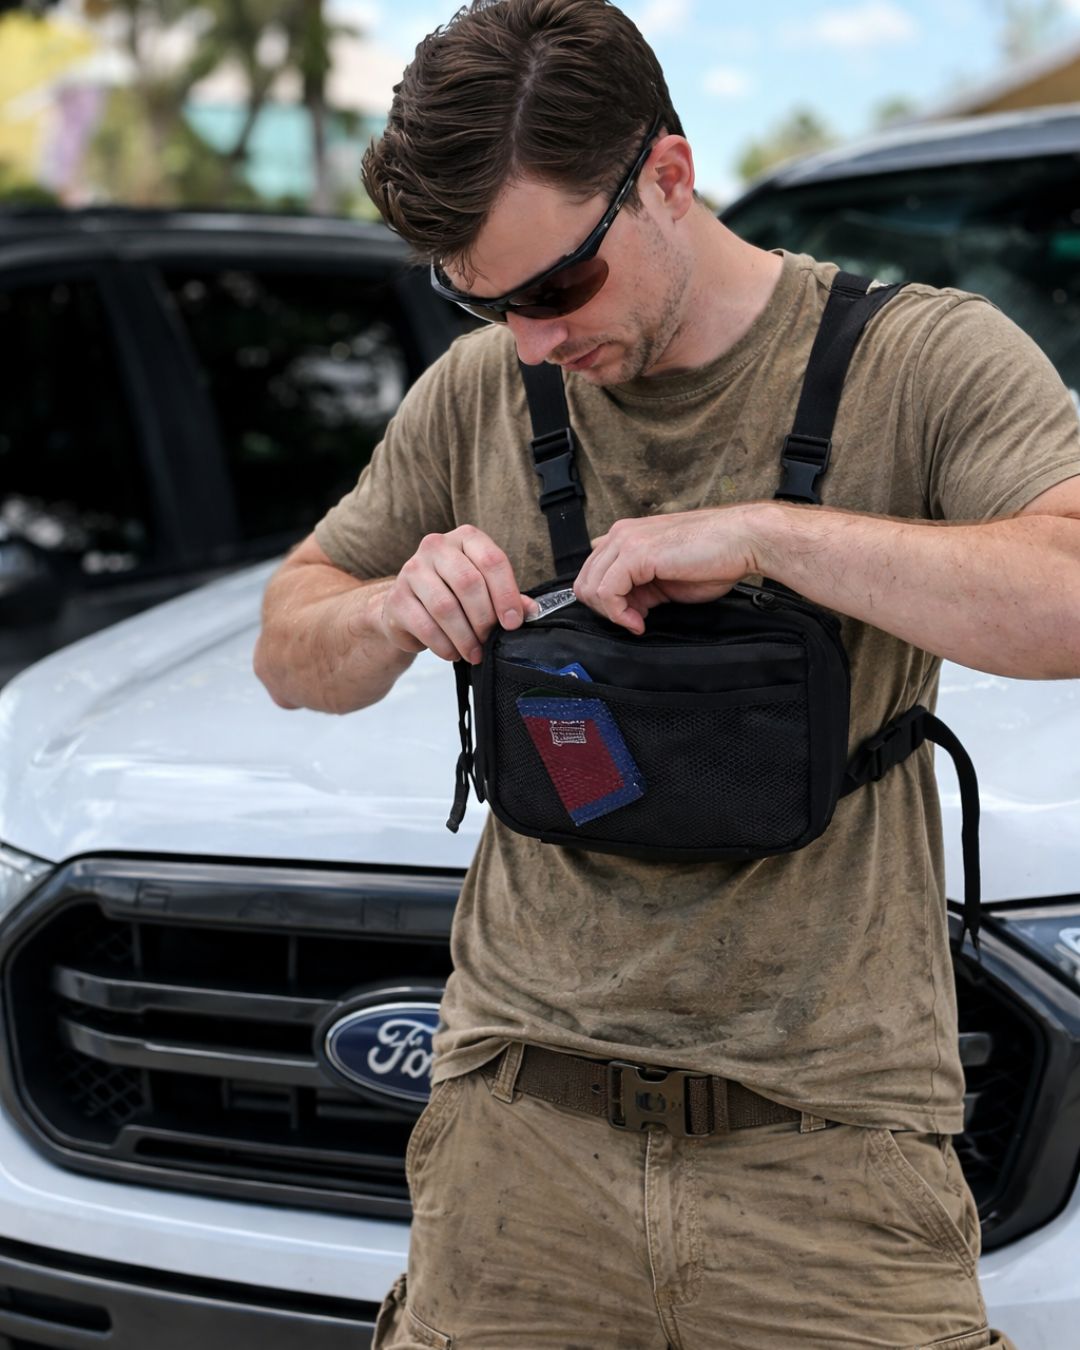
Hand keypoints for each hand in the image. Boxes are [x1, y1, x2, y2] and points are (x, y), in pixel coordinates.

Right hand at [381, 526, 535, 663]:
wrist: (408, 608)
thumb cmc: (454, 594)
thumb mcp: (484, 590)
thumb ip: (508, 597)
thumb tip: (532, 611)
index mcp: (465, 538)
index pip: (491, 560)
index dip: (506, 594)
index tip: (513, 623)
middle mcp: (436, 546)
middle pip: (468, 583)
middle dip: (484, 618)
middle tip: (490, 640)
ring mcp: (412, 570)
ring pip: (445, 607)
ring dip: (465, 637)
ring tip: (474, 653)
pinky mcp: (396, 598)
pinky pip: (425, 626)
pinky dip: (444, 645)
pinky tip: (453, 653)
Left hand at [573, 507, 762, 633]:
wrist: (742, 541)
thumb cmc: (714, 558)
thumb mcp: (665, 577)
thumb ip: (639, 587)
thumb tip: (624, 608)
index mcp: (626, 536)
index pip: (592, 573)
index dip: (606, 602)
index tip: (632, 616)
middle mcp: (621, 534)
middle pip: (585, 581)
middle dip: (605, 610)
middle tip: (633, 621)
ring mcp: (626, 541)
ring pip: (590, 587)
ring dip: (612, 614)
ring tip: (638, 621)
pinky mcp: (636, 553)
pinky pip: (607, 592)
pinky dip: (619, 614)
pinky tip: (640, 621)